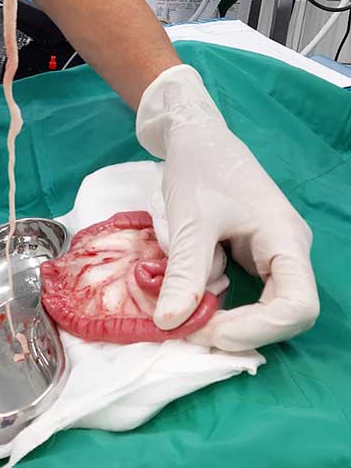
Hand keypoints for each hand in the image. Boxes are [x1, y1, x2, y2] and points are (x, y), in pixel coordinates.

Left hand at [136, 64, 319, 351]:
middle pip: (281, 314)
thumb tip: (170, 324)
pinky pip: (239, 291)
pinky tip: (185, 286)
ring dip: (221, 314)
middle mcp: (286, 252)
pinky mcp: (249, 256)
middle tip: (188, 328)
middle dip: (236, 327)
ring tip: (181, 304)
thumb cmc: (199, 169)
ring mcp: (270, 256)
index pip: (297, 306)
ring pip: (257, 306)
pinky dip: (212, 296)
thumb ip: (184, 274)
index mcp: (285, 238)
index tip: (209, 330)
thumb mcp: (189, 222)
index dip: (257, 330)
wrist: (194, 136)